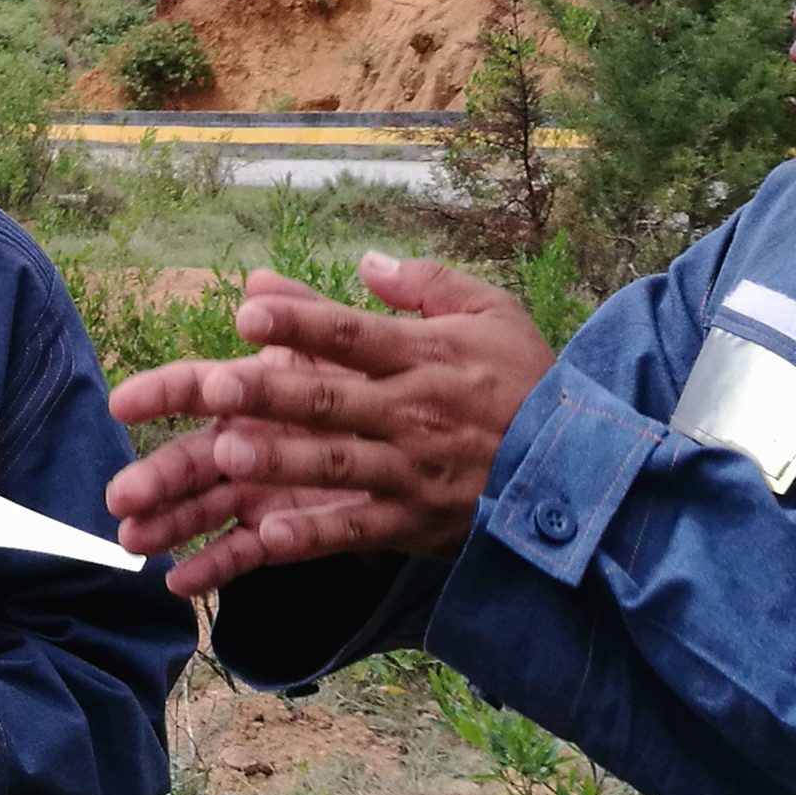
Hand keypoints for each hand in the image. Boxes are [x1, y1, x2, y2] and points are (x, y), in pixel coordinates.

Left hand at [103, 254, 555, 597]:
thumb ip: (426, 283)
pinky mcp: (416, 522)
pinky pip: (358, 530)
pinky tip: (265, 536)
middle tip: (212, 385)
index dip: (301, 320)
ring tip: (225, 453)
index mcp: (427, 354)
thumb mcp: (492, 314)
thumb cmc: (528, 383)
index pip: (353, 334)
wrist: (582, 472)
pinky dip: (313, 535)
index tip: (247, 309)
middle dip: (269, 391)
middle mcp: (414, 411)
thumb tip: (365, 259)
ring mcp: (413, 470)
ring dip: (280, 459)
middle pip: (330, 398)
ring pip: (336, 464)